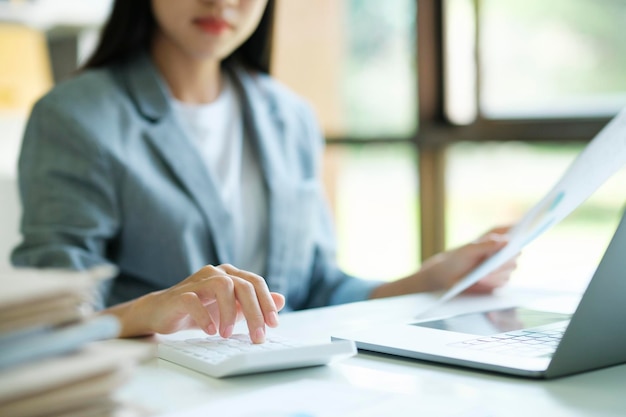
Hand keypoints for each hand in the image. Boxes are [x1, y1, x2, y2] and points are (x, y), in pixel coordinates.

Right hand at [108, 264, 284, 342]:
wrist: (161, 313)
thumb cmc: (199, 310)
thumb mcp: (232, 309)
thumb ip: (254, 304)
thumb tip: (281, 300)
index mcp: (230, 274)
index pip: (255, 283)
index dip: (266, 303)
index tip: (273, 325)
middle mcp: (216, 273)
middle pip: (243, 286)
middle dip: (254, 313)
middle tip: (257, 336)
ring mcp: (197, 281)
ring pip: (222, 286)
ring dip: (229, 312)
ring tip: (228, 334)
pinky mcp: (179, 294)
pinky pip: (194, 300)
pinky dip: (205, 316)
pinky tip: (210, 331)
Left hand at [420, 226, 517, 293]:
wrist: (448, 276)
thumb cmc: (457, 258)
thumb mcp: (469, 250)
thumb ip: (486, 244)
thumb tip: (506, 241)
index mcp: (497, 236)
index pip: (516, 231)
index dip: (523, 232)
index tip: (517, 237)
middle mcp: (503, 250)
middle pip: (515, 254)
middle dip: (504, 260)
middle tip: (493, 265)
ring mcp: (503, 266)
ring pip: (510, 269)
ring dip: (496, 273)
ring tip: (481, 276)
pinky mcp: (500, 280)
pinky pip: (503, 282)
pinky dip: (493, 282)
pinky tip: (482, 281)